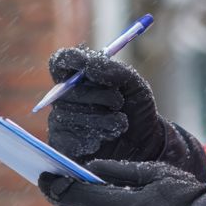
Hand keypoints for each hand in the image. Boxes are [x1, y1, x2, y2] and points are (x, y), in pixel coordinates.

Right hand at [45, 47, 170, 162]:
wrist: (145, 142)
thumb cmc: (135, 108)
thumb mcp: (132, 83)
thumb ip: (112, 70)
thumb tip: (88, 66)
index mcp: (78, 77)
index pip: (60, 63)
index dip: (69, 60)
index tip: (86, 63)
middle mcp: (64, 98)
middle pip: (66, 90)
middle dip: (99, 95)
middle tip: (119, 102)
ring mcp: (61, 121)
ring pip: (71, 116)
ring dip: (103, 119)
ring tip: (119, 123)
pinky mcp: (63, 145)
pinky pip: (71, 138)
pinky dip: (96, 137)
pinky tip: (106, 137)